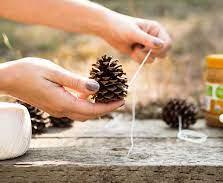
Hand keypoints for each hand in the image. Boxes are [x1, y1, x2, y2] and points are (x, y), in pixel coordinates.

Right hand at [0, 57, 123, 120]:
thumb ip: (76, 82)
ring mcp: (57, 109)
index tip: (122, 101)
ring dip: (96, 107)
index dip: (109, 106)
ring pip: (82, 113)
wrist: (8, 79)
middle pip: (89, 114)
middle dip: (106, 108)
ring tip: (108, 97)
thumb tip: (96, 89)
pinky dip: (86, 104)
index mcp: (63, 102)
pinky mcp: (53, 105)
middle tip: (119, 100)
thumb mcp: (54, 72)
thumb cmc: (29, 71)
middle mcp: (61, 109)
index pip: (92, 110)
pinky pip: (74, 109)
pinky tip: (89, 94)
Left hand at [100, 12, 171, 62]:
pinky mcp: (142, 53)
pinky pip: (145, 61)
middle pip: (163, 53)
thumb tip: (161, 45)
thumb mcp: (133, 33)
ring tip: (133, 48)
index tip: (148, 49)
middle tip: (139, 48)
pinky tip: (131, 51)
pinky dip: (138, 59)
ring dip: (142, 57)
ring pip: (153, 59)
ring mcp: (148, 46)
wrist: (108, 30)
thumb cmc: (121, 27)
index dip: (160, 49)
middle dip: (149, 54)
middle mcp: (155, 38)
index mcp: (156, 29)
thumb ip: (147, 39)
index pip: (167, 43)